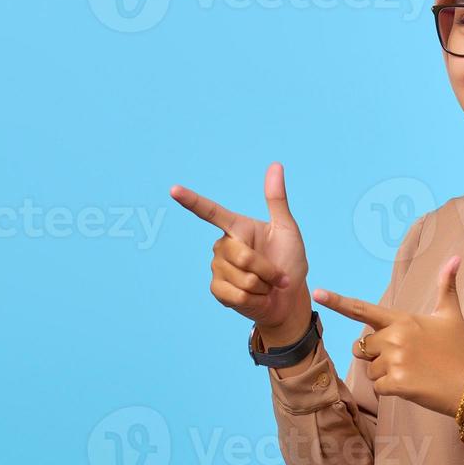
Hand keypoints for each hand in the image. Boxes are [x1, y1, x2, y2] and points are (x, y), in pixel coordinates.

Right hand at [170, 162, 310, 334]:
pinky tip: (257, 297)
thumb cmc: (289, 262)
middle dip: (267, 268)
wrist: (289, 299)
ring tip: (266, 286)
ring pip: (242, 277)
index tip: (174, 190)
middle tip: (277, 275)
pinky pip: (236, 294)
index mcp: (237, 227)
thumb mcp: (287, 230)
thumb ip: (277, 200)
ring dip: (263, 285)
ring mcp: (218, 268)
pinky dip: (255, 299)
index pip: (211, 212)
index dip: (192, 201)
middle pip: (242, 256)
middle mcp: (223, 245)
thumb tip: (276, 165)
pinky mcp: (217, 290)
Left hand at [312, 253, 463, 431]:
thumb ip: (446, 286)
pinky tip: (411, 385)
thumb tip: (455, 257)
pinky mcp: (397, 383)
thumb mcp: (451, 315)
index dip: (338, 301)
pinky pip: (377, 387)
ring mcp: (395, 361)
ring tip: (412, 371)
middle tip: (406, 358)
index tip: (317, 293)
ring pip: (369, 369)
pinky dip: (390, 389)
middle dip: (377, 355)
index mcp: (402, 319)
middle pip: (363, 347)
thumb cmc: (460, 349)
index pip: (363, 309)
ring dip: (384, 374)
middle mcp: (395, 337)